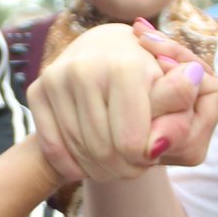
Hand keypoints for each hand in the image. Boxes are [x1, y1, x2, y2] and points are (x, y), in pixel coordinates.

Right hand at [29, 22, 217, 182]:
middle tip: (135, 163)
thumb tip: (175, 112)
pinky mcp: (37, 90)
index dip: (145, 160)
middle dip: (124, 168)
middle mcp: (85, 69)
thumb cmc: (151, 72)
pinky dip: (72, 165)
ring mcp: (56, 79)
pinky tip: (88, 162)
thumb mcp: (178, 87)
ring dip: (100, 169)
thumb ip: (180, 105)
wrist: (106, 47)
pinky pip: (52, 149)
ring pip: (78, 154)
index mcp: (125, 66)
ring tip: (117, 161)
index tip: (152, 154)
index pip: (132, 144)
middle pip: (104, 153)